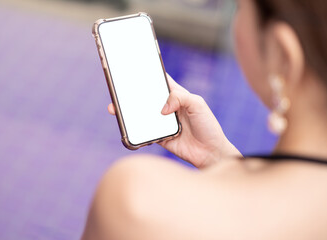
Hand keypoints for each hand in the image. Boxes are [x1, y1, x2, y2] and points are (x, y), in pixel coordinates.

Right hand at [107, 74, 240, 167]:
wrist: (211, 153)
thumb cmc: (208, 125)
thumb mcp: (198, 104)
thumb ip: (180, 98)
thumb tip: (162, 109)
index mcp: (177, 95)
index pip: (159, 81)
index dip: (148, 74)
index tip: (132, 67)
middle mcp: (168, 108)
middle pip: (146, 98)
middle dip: (131, 94)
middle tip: (117, 91)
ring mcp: (162, 123)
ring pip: (141, 115)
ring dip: (129, 113)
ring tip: (116, 109)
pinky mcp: (160, 137)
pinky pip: (144, 133)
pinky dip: (136, 131)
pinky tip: (128, 128)